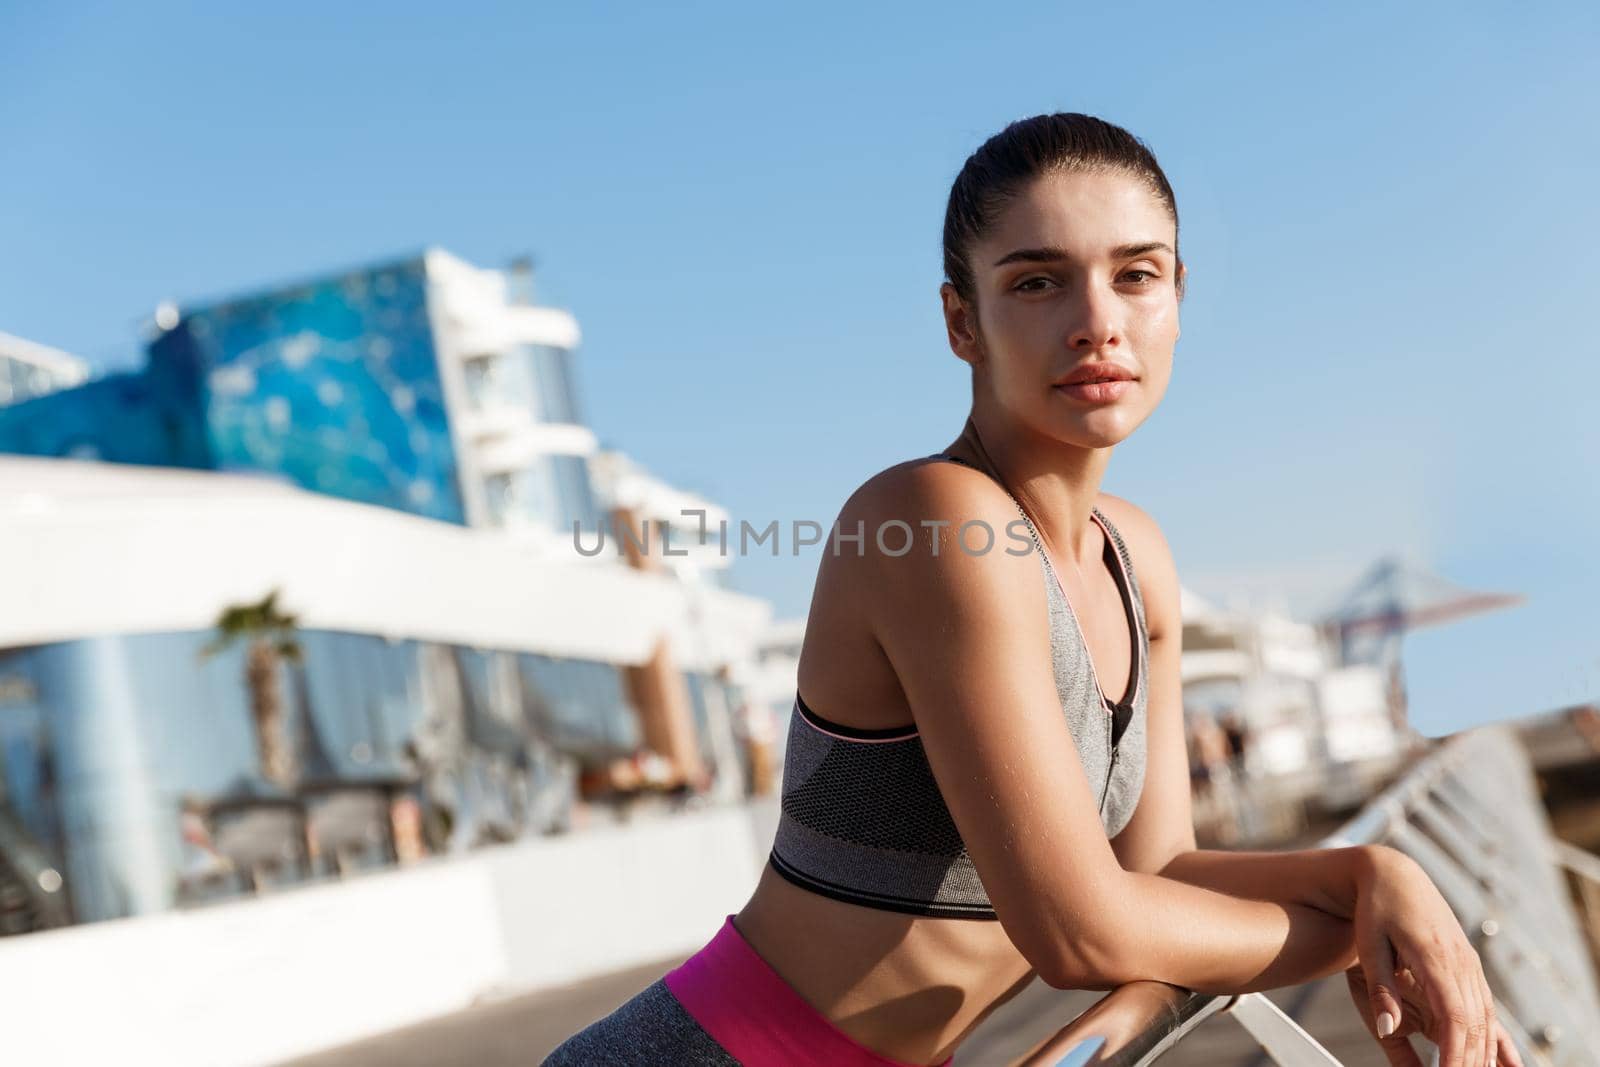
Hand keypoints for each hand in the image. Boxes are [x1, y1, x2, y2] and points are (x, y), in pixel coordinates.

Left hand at [1347, 847, 1508, 1066]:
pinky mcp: (1468, 963)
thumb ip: (1381, 989)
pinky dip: (1491, 1034)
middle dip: (1471, 1060)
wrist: (1392, 873)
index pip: (1454, 1016)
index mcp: (1435, 958)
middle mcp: (1459, 962)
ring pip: (1485, 1017)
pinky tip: (1498, 1059)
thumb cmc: (1376, 908)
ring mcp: (1468, 962)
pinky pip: (1485, 1005)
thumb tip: (1387, 1030)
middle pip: (1474, 1023)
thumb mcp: (1370, 945)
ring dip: (1483, 1052)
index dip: (1455, 1052)